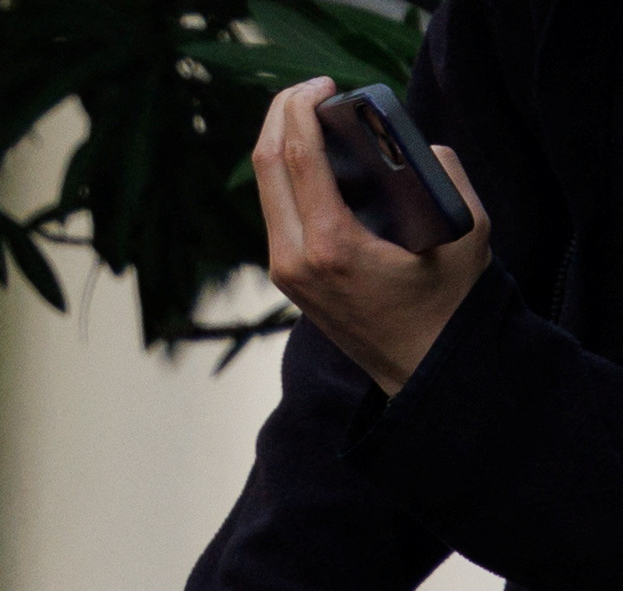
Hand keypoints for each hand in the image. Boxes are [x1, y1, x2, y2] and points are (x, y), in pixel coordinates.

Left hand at [256, 76, 491, 396]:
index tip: (322, 85)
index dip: (300, 110)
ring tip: (308, 112)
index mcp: (330, 246)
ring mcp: (285, 269)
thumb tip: (415, 146)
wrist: (422, 366)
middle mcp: (294, 258)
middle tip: (311, 89)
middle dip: (280, 116)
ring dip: (279, 142)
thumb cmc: (447, 302)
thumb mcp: (465, 232)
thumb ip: (444, 176)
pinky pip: (275, 209)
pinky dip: (285, 172)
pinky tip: (305, 152)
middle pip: (266, 166)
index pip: (296, 159)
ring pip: (265, 188)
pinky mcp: (287, 274)